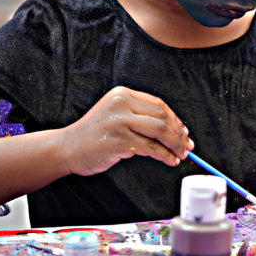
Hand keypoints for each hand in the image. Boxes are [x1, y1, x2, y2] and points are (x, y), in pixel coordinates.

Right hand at [59, 87, 193, 176]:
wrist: (67, 148)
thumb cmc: (93, 136)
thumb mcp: (115, 115)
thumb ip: (138, 117)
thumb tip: (172, 130)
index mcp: (122, 94)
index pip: (157, 104)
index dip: (175, 119)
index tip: (184, 132)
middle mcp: (121, 103)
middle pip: (161, 116)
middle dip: (179, 133)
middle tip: (187, 146)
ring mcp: (120, 120)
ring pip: (159, 130)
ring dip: (175, 144)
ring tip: (181, 154)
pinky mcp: (119, 139)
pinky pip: (151, 147)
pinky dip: (165, 155)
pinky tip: (170, 160)